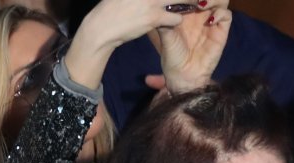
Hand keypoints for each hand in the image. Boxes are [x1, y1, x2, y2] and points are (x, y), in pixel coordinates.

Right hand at [64, 0, 189, 87]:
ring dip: (187, 4)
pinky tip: (172, 22)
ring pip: (183, 0)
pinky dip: (176, 20)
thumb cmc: (112, 9)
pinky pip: (175, 18)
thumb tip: (154, 0)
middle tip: (193, 0)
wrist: (100, 28)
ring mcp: (153, 1)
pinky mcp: (154, 17)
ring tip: (189, 7)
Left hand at [146, 2, 231, 95]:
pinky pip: (226, 15)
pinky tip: (210, 20)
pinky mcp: (221, 30)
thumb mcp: (165, 36)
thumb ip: (165, 20)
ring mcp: (212, 20)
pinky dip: (220, 13)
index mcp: (187, 11)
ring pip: (221, 1)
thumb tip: (164, 7)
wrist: (183, 75)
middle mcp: (201, 13)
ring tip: (202, 4)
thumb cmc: (172, 55)